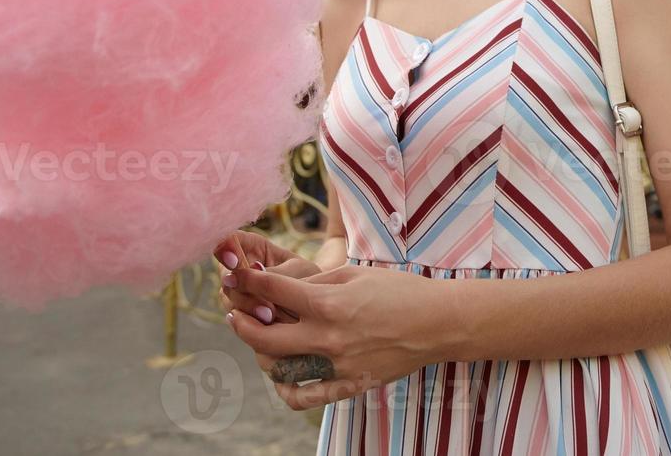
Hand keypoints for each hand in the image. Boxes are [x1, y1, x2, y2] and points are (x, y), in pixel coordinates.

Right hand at [213, 230, 319, 324]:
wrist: (318, 306)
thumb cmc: (309, 279)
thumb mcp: (298, 272)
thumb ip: (274, 274)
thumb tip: (249, 272)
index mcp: (253, 246)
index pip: (231, 239)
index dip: (226, 247)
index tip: (234, 261)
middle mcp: (239, 268)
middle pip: (226, 273)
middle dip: (241, 288)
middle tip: (260, 296)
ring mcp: (237, 290)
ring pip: (228, 297)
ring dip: (247, 307)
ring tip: (271, 315)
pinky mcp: (240, 312)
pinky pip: (236, 317)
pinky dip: (250, 321)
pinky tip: (267, 323)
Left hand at [223, 263, 452, 410]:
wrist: (437, 323)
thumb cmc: (399, 291)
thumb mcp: (356, 274)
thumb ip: (317, 283)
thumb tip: (285, 287)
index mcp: (329, 304)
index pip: (275, 291)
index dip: (249, 282)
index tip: (236, 276)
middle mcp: (327, 338)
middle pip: (265, 337)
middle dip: (242, 323)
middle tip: (234, 313)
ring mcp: (336, 366)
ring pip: (280, 369)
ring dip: (262, 355)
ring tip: (260, 341)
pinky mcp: (348, 385)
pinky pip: (305, 397)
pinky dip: (286, 390)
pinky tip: (280, 377)